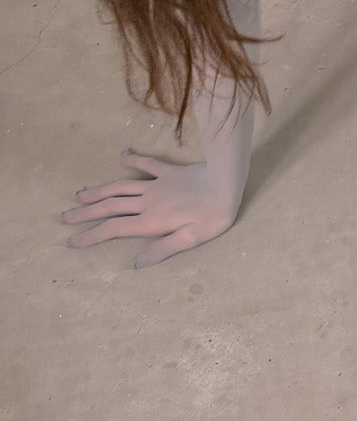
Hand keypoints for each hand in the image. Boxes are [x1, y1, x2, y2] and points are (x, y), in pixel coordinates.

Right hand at [61, 151, 241, 267]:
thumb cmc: (214, 214)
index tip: (72, 241)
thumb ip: (163, 249)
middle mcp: (148, 201)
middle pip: (110, 207)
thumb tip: (135, 263)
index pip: (114, 229)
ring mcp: (157, 184)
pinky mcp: (169, 171)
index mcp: (152, 221)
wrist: (227, 179)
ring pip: (121, 187)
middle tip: (64, 217)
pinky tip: (121, 156)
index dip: (92, 235)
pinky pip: (146, 164)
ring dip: (99, 191)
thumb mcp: (192, 239)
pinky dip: (132, 160)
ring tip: (80, 194)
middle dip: (86, 213)